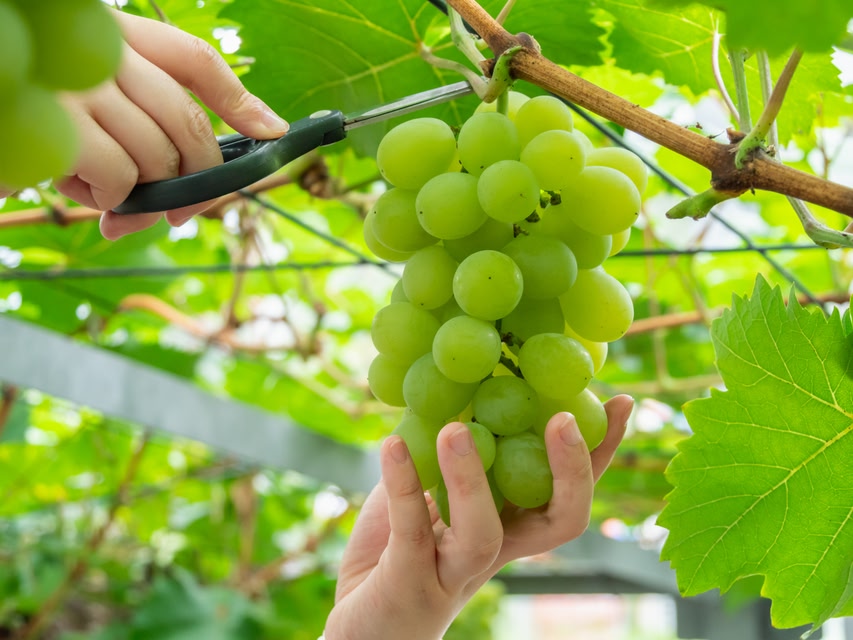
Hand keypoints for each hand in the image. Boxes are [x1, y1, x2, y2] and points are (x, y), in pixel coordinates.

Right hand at [1, 12, 288, 238]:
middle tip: (181, 212)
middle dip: (198, 180)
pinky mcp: (57, 123)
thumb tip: (181, 212)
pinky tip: (77, 186)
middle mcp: (101, 50)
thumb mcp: (91, 116)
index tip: (273, 132)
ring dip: (139, 191)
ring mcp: (79, 83)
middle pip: (187, 121)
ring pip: (157, 156)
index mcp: (116, 37)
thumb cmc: (41, 118)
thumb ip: (141, 148)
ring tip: (96, 185)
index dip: (240, 100)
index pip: (193, 60)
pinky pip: (121, 176)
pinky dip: (111, 197)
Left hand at [324, 395, 633, 639]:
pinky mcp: (408, 582)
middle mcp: (493, 554)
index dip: (599, 455)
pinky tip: (393, 444)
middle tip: (564, 417)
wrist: (354, 629)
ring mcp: (453, 574)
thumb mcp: (426, 494)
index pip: (568, 494)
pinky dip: (403, 483)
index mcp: (507, 530)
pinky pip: (411, 531)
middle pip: (557, 525)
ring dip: (472, 478)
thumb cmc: (392, 552)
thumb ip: (446, 454)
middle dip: (572, 472)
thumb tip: (461, 384)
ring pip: (481, 534)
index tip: (620, 403)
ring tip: (455, 429)